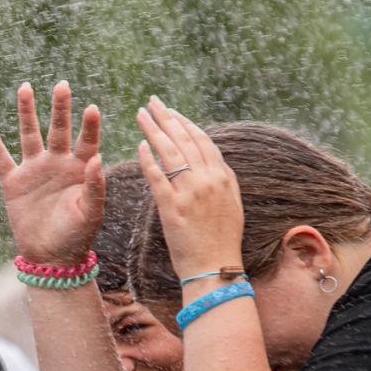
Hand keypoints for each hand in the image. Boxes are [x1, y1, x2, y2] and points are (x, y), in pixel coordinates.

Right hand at [0, 81, 104, 266]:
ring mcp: (34, 170)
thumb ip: (95, 186)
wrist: (50, 257)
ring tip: (26, 87)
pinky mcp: (12, 182)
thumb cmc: (77, 236)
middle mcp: (57, 163)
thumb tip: (98, 158)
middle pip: (58, 129)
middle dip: (60, 108)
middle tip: (62, 85)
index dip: (90, 125)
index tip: (91, 108)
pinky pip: (0, 157)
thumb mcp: (91, 213)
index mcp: (80, 169)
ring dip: (27, 112)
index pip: (87, 140)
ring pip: (29, 134)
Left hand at [135, 96, 244, 278]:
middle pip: (184, 139)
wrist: (215, 268)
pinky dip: (149, 159)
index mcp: (223, 177)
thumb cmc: (221, 241)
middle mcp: (209, 180)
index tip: (171, 111)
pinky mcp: (173, 207)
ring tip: (141, 115)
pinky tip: (140, 145)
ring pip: (171, 152)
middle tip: (151, 102)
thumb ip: (220, 181)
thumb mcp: (230, 204)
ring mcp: (191, 192)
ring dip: (154, 130)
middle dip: (166, 117)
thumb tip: (210, 163)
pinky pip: (158, 177)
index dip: (184, 123)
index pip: (202, 140)